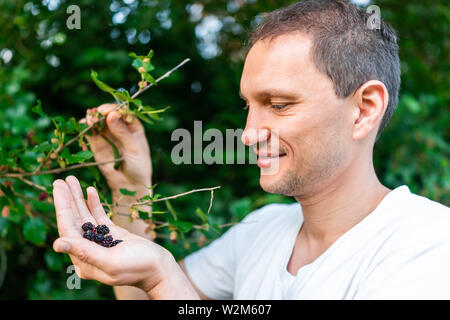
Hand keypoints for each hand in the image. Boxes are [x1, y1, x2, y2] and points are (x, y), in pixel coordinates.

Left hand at [52, 176, 166, 292]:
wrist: (160, 268)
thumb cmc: (138, 267)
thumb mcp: (111, 261)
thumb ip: (85, 252)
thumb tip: (56, 244)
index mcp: (84, 260)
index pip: (68, 230)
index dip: (62, 208)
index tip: (58, 188)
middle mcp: (88, 251)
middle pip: (74, 222)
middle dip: (67, 200)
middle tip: (60, 180)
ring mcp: (100, 242)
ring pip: (85, 218)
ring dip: (78, 199)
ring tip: (71, 180)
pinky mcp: (112, 235)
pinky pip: (98, 217)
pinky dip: (93, 204)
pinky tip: (90, 190)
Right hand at [81, 104, 151, 191]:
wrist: (129, 184)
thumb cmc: (139, 166)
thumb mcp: (134, 148)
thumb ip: (122, 133)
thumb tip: (111, 115)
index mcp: (133, 126)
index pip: (123, 111)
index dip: (114, 109)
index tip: (107, 112)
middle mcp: (119, 128)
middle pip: (108, 114)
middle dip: (100, 113)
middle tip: (94, 115)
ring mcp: (107, 135)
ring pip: (97, 122)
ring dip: (91, 119)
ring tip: (87, 121)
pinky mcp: (97, 144)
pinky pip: (89, 133)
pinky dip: (84, 130)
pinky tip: (82, 130)